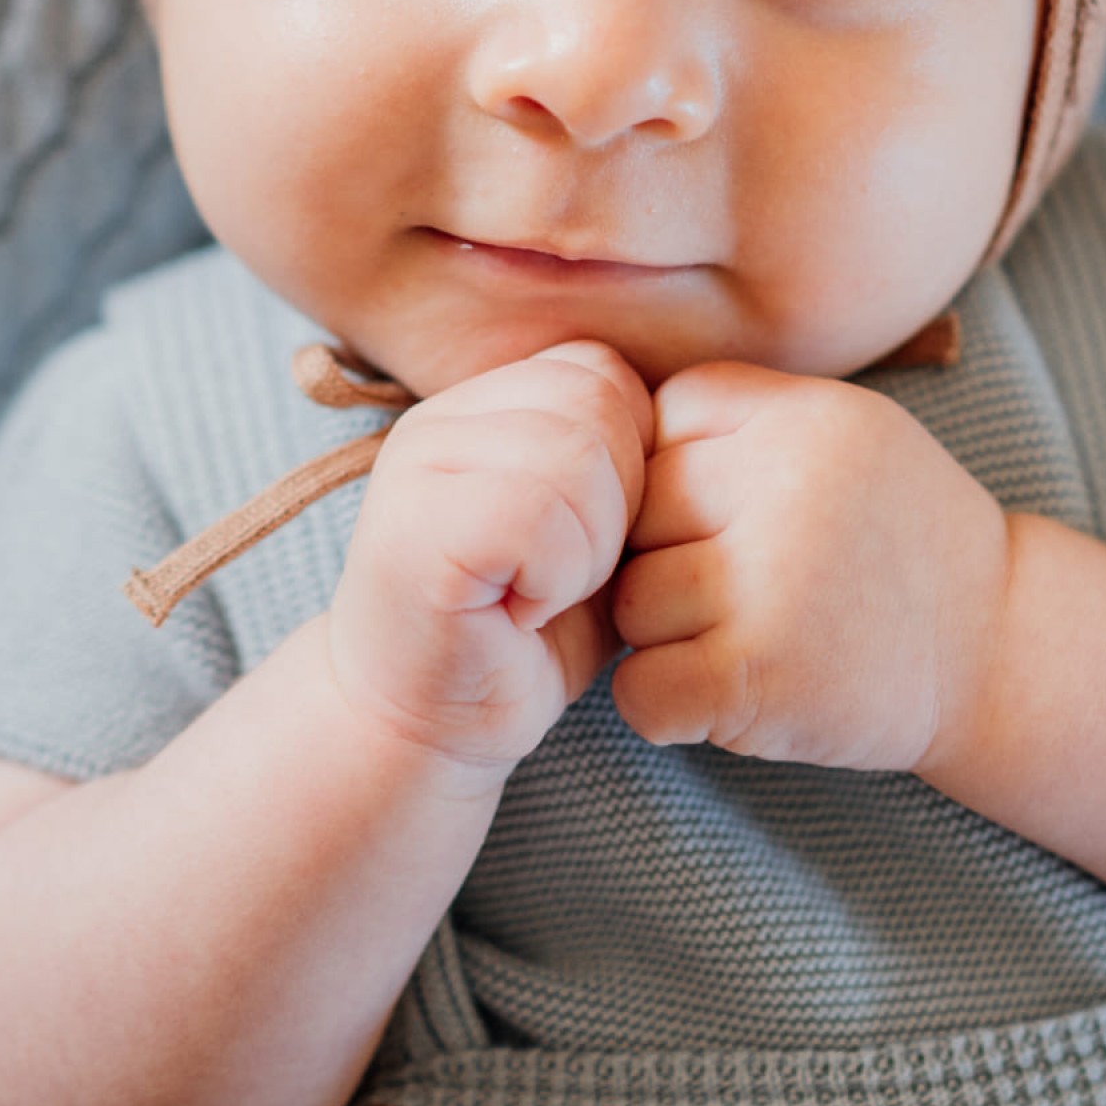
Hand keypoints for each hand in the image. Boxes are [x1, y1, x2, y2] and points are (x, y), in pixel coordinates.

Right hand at [325, 340, 652, 783]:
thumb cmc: (518, 639)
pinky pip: (536, 515)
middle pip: (595, 402)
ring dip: (590, 546)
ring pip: (573, 453)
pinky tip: (522, 615)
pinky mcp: (416, 534)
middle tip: (571, 576)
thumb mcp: (585, 533)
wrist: (420, 735)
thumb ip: (614, 461)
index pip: (598, 370)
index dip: (631, 454)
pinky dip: (556, 577)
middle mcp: (435, 422)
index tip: (592, 535)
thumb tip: (689, 419)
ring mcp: (416, 471)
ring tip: (546, 596)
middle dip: (619, 500)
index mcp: (475, 406)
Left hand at [609, 366, 1010, 771]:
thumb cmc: (898, 541)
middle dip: (665, 553)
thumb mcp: (845, 434)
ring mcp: (772, 582)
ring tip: (743, 636)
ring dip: (664, 634)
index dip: (678, 468)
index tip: (730, 511)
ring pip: (630, 600)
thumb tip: (597, 434)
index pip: (664, 414)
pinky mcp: (760, 676)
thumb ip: (743, 418)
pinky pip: (639, 688)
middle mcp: (785, 486)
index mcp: (805, 415)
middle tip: (737, 587)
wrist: (1000, 652)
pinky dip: (664, 704)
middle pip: (636, 508)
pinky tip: (725, 694)